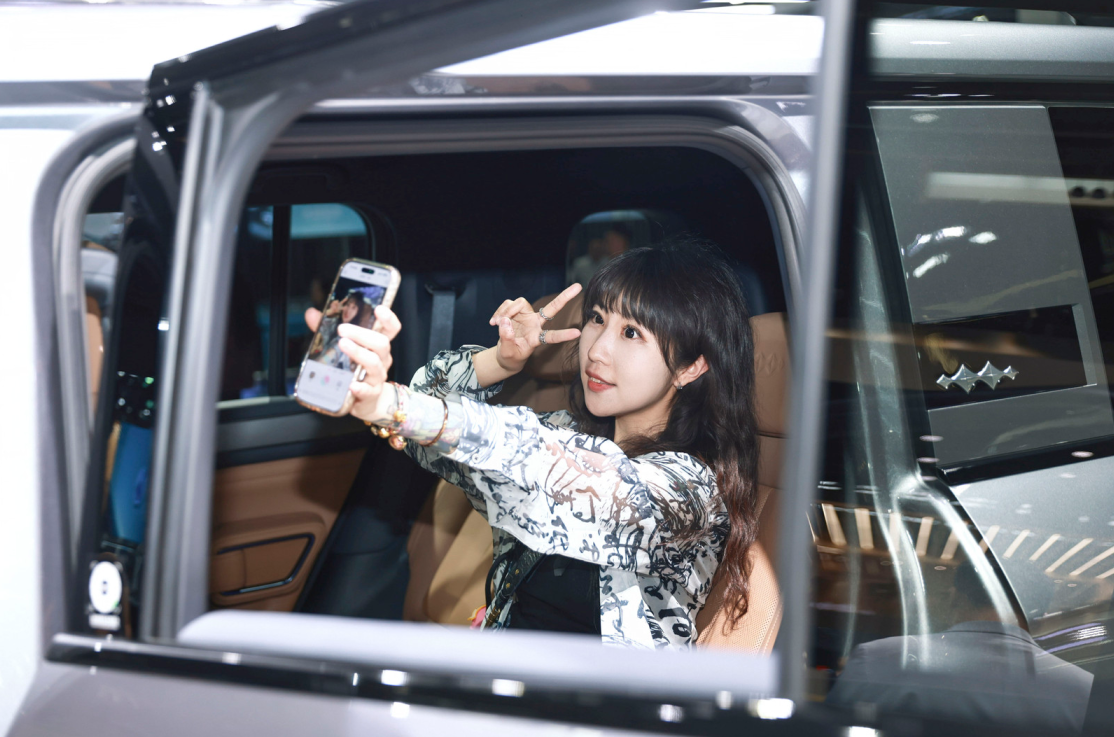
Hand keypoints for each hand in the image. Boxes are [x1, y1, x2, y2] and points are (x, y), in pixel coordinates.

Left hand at [304, 305, 401, 422]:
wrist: (366, 401)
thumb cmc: (355, 370)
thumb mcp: (344, 348)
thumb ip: (327, 330)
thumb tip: (312, 314)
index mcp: (377, 346)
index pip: (390, 329)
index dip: (388, 318)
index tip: (379, 309)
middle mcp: (381, 359)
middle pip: (381, 343)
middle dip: (362, 334)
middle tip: (343, 329)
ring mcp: (377, 377)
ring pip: (374, 363)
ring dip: (359, 353)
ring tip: (343, 345)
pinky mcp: (370, 394)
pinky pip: (368, 390)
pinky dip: (360, 387)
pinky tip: (351, 385)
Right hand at [489, 283, 581, 372]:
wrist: (505, 353)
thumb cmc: (511, 355)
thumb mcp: (508, 352)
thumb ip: (506, 338)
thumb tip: (505, 321)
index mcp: (537, 338)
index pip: (552, 336)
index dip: (564, 335)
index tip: (577, 333)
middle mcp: (535, 324)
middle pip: (552, 308)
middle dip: (564, 297)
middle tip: (578, 287)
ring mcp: (527, 316)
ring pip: (519, 303)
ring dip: (505, 311)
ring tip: (496, 323)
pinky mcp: (516, 311)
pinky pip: (507, 304)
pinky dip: (499, 311)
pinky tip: (494, 322)